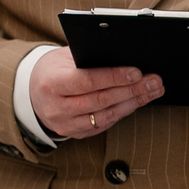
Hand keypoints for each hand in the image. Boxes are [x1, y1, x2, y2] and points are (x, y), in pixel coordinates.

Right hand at [29, 50, 162, 143]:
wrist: (34, 93)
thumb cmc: (54, 70)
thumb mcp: (64, 57)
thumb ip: (89, 57)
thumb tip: (124, 55)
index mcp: (52, 83)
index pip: (87, 81)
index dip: (114, 77)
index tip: (137, 72)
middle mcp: (57, 107)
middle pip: (101, 100)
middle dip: (132, 90)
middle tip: (154, 81)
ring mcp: (66, 124)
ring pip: (106, 116)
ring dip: (133, 103)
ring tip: (152, 90)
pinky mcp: (76, 133)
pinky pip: (104, 124)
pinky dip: (124, 112)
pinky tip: (138, 101)